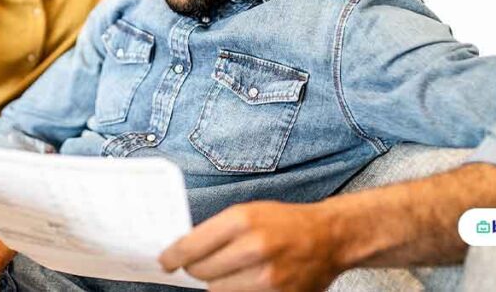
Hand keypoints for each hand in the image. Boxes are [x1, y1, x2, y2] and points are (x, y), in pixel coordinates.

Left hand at [159, 201, 344, 291]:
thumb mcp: (248, 212)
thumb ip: (216, 231)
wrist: (328, 237)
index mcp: (242, 221)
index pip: (191, 246)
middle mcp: (253, 249)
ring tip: (233, 269)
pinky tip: (246, 279)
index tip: (166, 261)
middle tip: (200, 264)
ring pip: (217, 291)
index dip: (173, 256)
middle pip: (201, 272)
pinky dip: (237, 291)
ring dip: (218, 283)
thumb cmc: (285, 222)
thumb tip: (184, 250)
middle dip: (196, 269)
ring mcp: (266, 277)